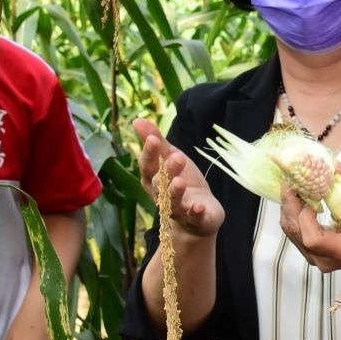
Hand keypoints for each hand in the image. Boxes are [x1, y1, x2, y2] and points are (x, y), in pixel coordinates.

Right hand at [135, 118, 223, 237]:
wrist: (202, 211)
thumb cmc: (182, 181)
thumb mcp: (171, 158)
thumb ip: (157, 142)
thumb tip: (137, 120)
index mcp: (153, 179)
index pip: (148, 166)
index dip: (150, 154)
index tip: (154, 139)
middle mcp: (162, 196)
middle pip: (160, 184)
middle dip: (167, 171)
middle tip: (178, 157)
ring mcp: (178, 209)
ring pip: (174, 201)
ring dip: (176, 192)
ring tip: (180, 182)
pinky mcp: (196, 219)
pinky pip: (193, 217)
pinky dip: (195, 213)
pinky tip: (198, 207)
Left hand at [279, 164, 340, 272]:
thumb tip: (335, 165)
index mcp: (340, 251)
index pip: (312, 238)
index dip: (306, 216)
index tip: (310, 194)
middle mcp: (322, 260)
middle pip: (295, 232)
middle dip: (290, 204)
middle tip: (290, 181)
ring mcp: (314, 259)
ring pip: (291, 232)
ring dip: (289, 208)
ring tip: (293, 187)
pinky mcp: (309, 254)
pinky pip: (294, 233)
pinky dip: (294, 215)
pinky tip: (298, 199)